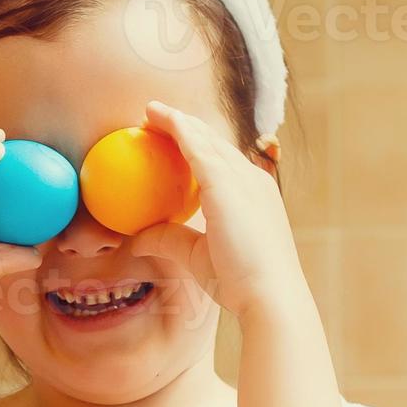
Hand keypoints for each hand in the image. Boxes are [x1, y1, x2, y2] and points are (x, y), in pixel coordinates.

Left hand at [125, 101, 311, 320]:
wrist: (270, 295)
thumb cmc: (240, 281)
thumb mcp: (197, 255)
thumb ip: (170, 239)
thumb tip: (136, 237)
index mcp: (253, 194)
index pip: (222, 160)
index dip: (198, 145)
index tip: (173, 139)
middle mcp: (251, 179)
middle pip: (214, 142)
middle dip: (186, 126)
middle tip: (156, 118)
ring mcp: (242, 178)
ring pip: (205, 138)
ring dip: (178, 121)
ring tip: (152, 112)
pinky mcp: (227, 183)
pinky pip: (197, 148)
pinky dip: (178, 129)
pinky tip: (159, 120)